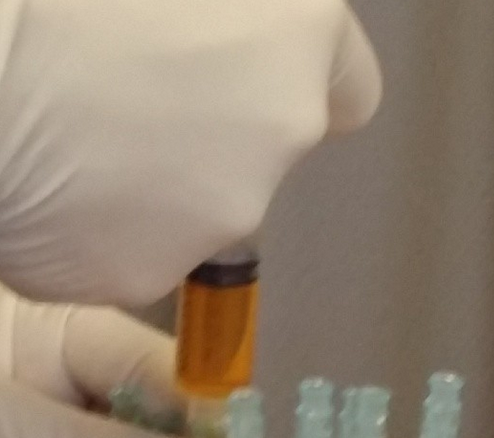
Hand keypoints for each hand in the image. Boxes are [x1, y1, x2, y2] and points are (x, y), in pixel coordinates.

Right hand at [0, 0, 380, 306]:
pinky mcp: (153, 274)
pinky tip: (63, 194)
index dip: (309, 82)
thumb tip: (245, 39)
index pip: (347, 87)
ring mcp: (222, 215)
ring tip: (85, 144)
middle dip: (223, 132)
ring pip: (207, 207)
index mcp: (294, 39)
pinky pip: (146, 251)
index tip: (273, 81)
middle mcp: (280, 134)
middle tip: (136, 97)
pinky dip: (114, 231)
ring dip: (165, 185)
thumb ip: (237, 13)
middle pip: (268, 150)